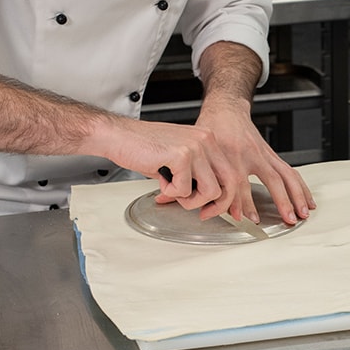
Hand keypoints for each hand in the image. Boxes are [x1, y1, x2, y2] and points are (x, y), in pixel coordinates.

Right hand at [100, 118, 238, 216]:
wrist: (118, 136)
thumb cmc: (142, 147)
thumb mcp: (177, 160)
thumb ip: (196, 175)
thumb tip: (208, 199)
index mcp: (208, 139)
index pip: (231, 173)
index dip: (225, 197)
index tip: (212, 209)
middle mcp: (206, 139)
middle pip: (230, 183)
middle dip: (216, 205)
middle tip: (201, 213)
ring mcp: (195, 146)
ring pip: (211, 191)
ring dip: (191, 200)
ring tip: (174, 191)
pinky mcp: (181, 155)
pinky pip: (186, 190)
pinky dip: (171, 192)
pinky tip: (161, 180)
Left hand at [191, 94, 315, 224]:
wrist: (226, 111)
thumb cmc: (213, 133)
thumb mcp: (207, 156)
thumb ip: (214, 182)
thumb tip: (221, 210)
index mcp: (232, 156)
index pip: (241, 184)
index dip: (246, 204)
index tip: (251, 219)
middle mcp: (252, 154)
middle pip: (273, 179)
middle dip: (283, 201)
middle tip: (288, 219)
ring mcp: (265, 153)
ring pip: (287, 175)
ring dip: (298, 196)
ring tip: (303, 214)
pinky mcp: (272, 154)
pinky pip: (291, 172)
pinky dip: (301, 187)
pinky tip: (307, 200)